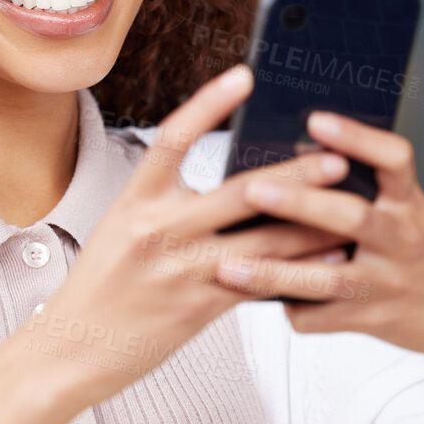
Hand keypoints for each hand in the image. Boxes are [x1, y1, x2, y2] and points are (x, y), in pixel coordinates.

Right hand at [33, 65, 352, 406]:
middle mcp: (157, 228)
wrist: (71, 348)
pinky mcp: (198, 306)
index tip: (245, 76)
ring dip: (312, 223)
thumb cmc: (102, 286)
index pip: (173, 138)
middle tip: (336, 156)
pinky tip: (329, 258)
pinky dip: (299, 268)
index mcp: (134, 199)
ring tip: (351, 206)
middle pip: (240, 191)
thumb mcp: (123, 229)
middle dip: (295, 174)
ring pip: (263, 241)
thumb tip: (237, 188)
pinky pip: (261, 282)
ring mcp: (180, 268)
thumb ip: (171, 207)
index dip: (209, 103)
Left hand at [211, 111, 423, 368]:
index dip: (357, 137)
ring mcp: (387, 282)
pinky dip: (289, 309)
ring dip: (273, 273)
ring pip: (325, 278)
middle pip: (351, 218)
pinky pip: (322, 318)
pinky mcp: (374, 320)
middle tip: (254, 190)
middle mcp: (403, 239)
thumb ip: (370, 189)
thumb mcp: (413, 210)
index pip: (394, 159)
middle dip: (299, 205)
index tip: (316, 119)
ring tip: (226, 265)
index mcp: (412, 203)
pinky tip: (263, 299)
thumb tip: (300, 154)